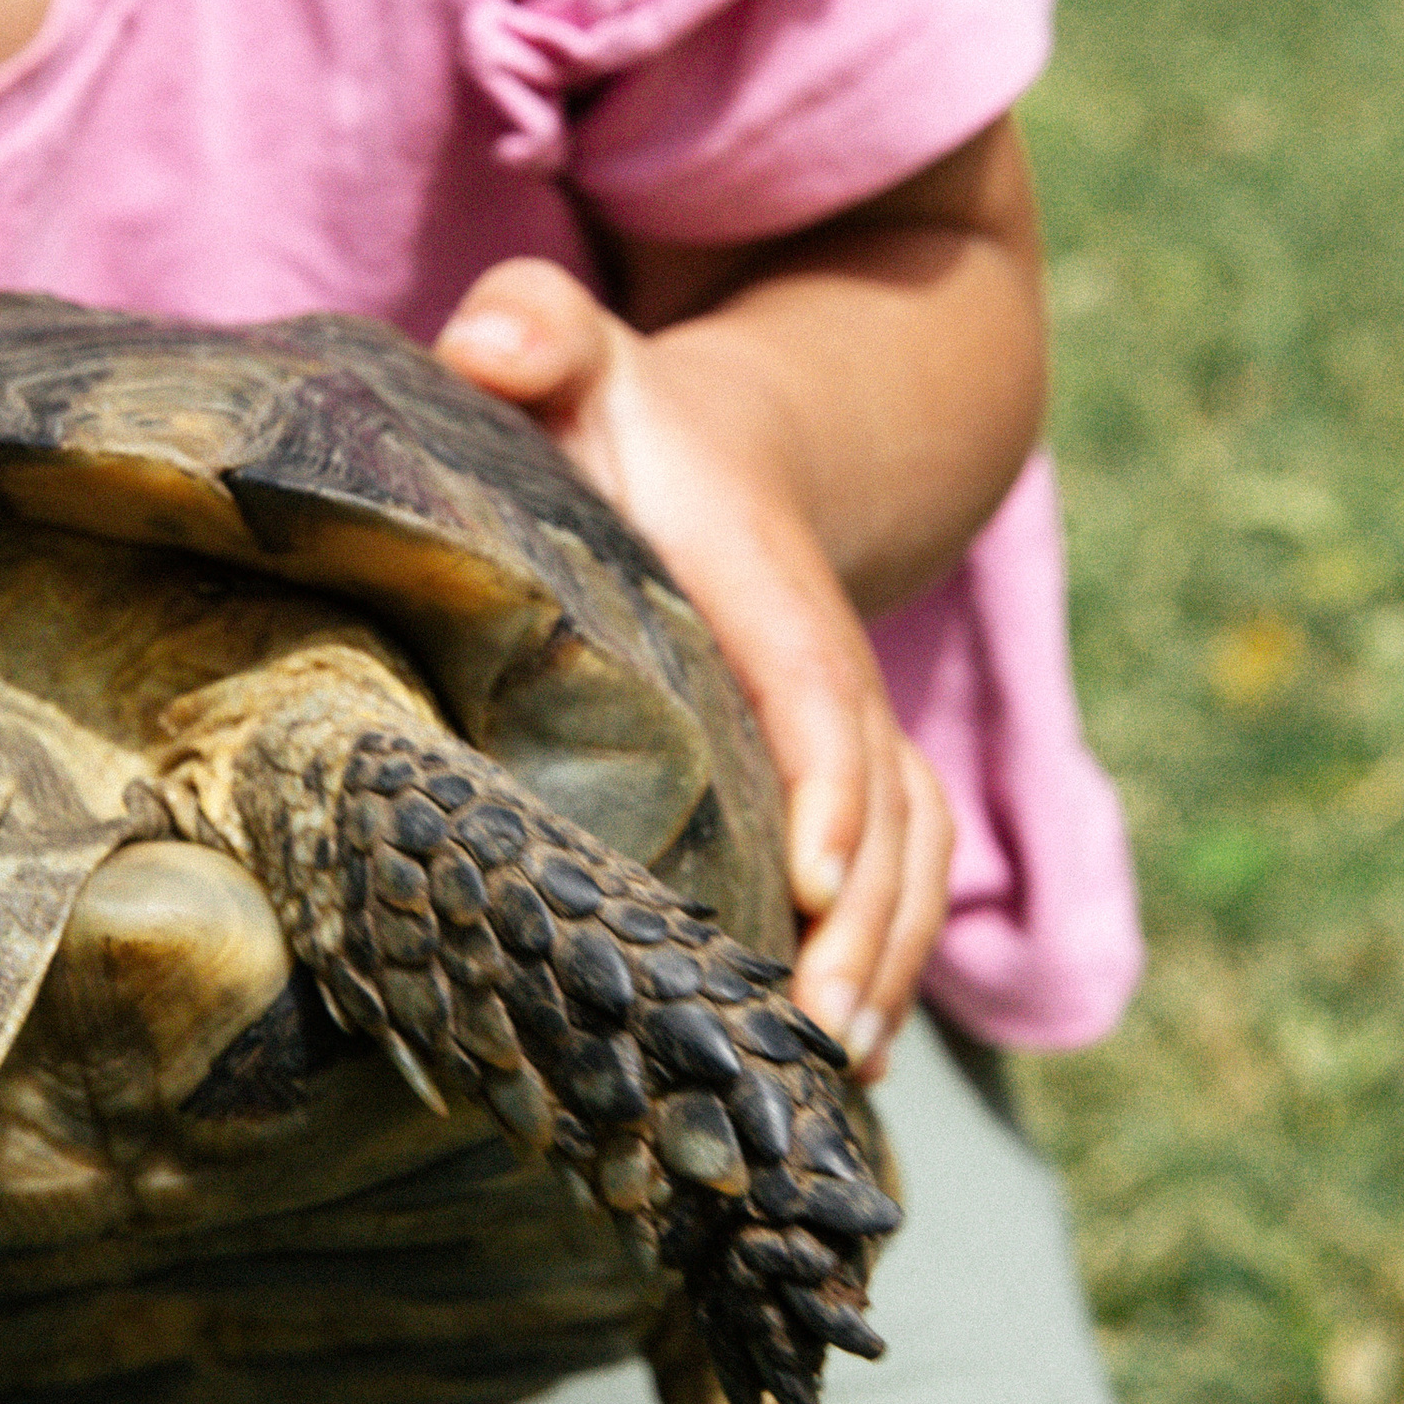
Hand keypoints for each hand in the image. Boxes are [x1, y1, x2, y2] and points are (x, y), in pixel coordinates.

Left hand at [436, 261, 950, 1077]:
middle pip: (885, 812)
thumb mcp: (573, 354)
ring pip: (908, 861)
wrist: (729, 440)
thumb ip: (537, 329)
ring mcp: (851, 737)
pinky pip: (896, 878)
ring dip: (886, 965)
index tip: (808, 888)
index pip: (813, 696)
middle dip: (866, 930)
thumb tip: (494, 337)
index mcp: (766, 594)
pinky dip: (886, 961)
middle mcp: (832, 677)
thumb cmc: (620, 417)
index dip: (827, 789)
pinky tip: (838, 1061)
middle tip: (815, 1043)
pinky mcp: (845, 783)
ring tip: (835, 1074)